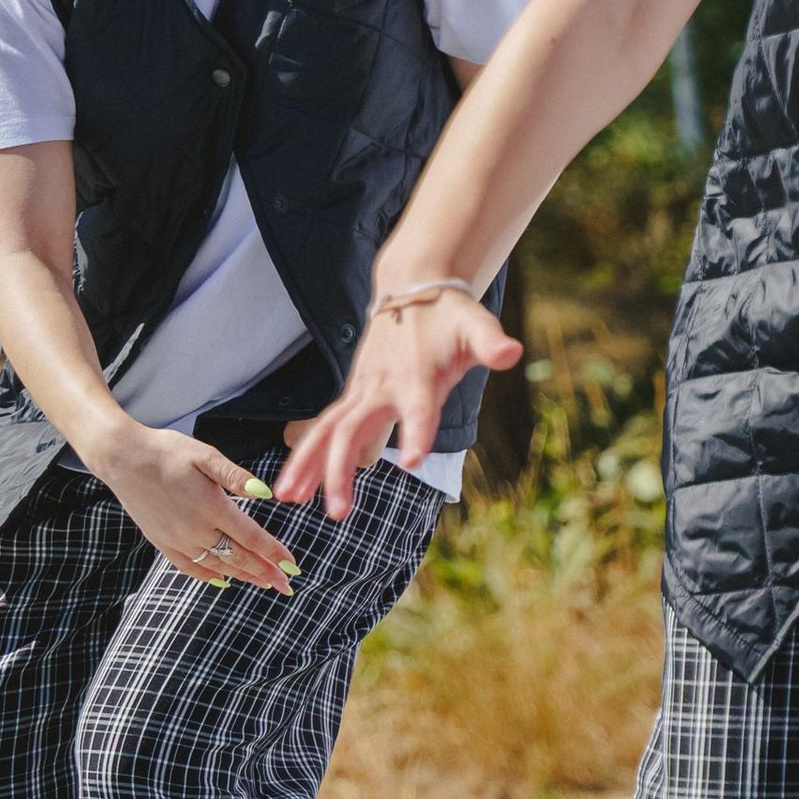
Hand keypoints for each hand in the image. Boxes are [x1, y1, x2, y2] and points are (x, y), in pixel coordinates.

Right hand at [95, 424, 299, 593]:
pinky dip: (209, 576)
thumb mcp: (204, 454)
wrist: (122, 458)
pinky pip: (190, 567)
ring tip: (263, 583)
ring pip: (217, 565)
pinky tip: (223, 581)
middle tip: (287, 585)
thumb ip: (235, 476)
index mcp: (211, 506)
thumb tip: (265, 493)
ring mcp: (177, 539)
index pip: (251, 538)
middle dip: (265, 572)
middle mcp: (195, 529)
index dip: (274, 553)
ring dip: (243, 576)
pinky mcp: (161, 542)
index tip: (293, 566)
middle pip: (238, 557)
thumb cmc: (166, 450)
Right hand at [274, 291, 520, 517]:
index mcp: (417, 375)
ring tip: (286, 499)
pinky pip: (324, 429)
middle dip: (341, 470)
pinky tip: (293, 488)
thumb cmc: (449, 314)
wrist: (412, 287)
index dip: (415, 432)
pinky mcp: (353, 395)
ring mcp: (361, 390)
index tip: (412, 463)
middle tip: (339, 512)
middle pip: (353, 430)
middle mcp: (382, 386)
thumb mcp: (476, 325)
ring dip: (306, 464)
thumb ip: (491, 343)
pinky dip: (306, 456)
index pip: (418, 408)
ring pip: (326, 430)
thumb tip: (512, 352)